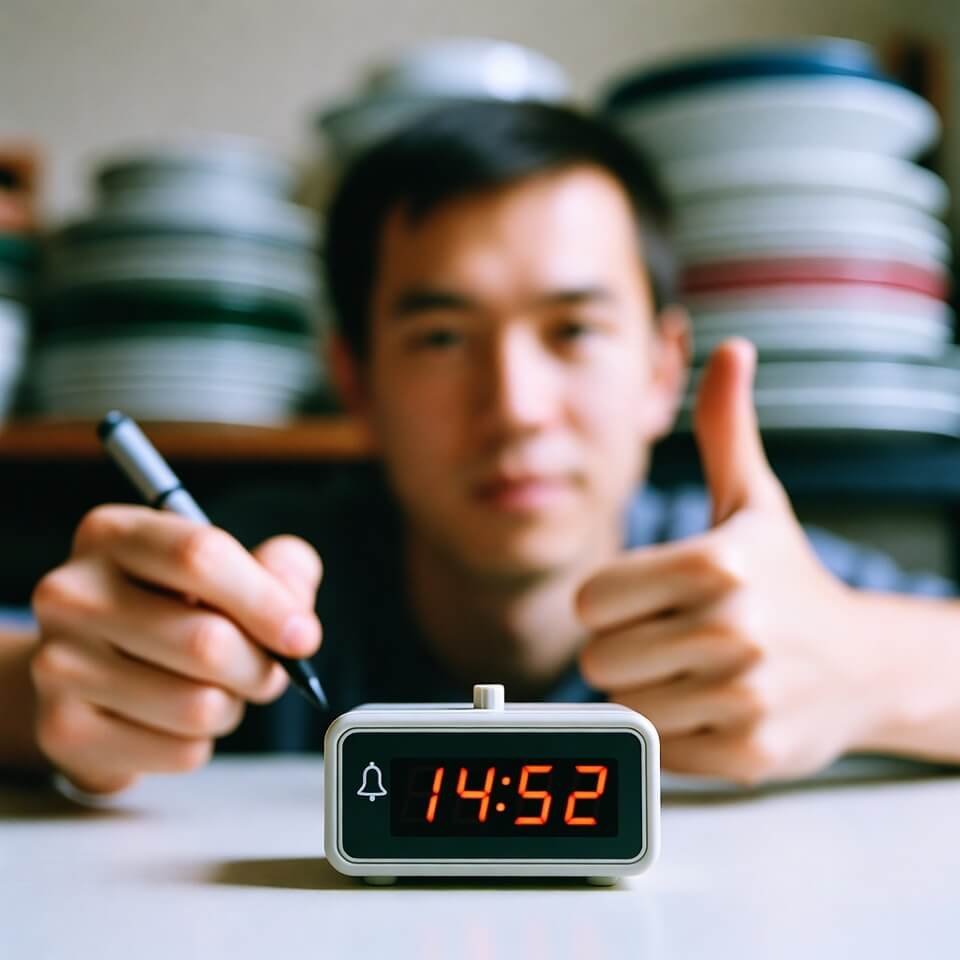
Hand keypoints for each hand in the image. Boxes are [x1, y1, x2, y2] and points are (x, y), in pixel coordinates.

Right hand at [30, 507, 321, 792]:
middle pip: (207, 641)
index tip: (303, 636)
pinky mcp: (63, 730)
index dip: (266, 601)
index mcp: (114, 535)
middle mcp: (72, 593)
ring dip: (230, 707)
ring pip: (198, 705)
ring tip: (213, 690)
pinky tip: (173, 720)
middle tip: (263, 670)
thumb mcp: (229, 569)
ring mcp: (58, 663)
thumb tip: (296, 619)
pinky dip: (199, 743)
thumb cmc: (173, 609)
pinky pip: (179, 751)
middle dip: (259, 666)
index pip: (200, 556)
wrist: (89, 668)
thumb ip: (280, 571)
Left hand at [577, 339, 885, 784]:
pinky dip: (673, 733)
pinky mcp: (749, 754)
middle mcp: (733, 629)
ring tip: (691, 672)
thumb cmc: (788, 577)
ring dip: (646, 692)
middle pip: (599, 658)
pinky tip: (712, 707)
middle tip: (668, 639)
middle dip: (622, 649)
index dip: (607, 603)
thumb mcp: (754, 501)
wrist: (866, 666)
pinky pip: (659, 749)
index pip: (590, 600)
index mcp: (717, 562)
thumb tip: (728, 349)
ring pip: (625, 707)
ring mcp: (744, 697)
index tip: (641, 599)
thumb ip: (724, 429)